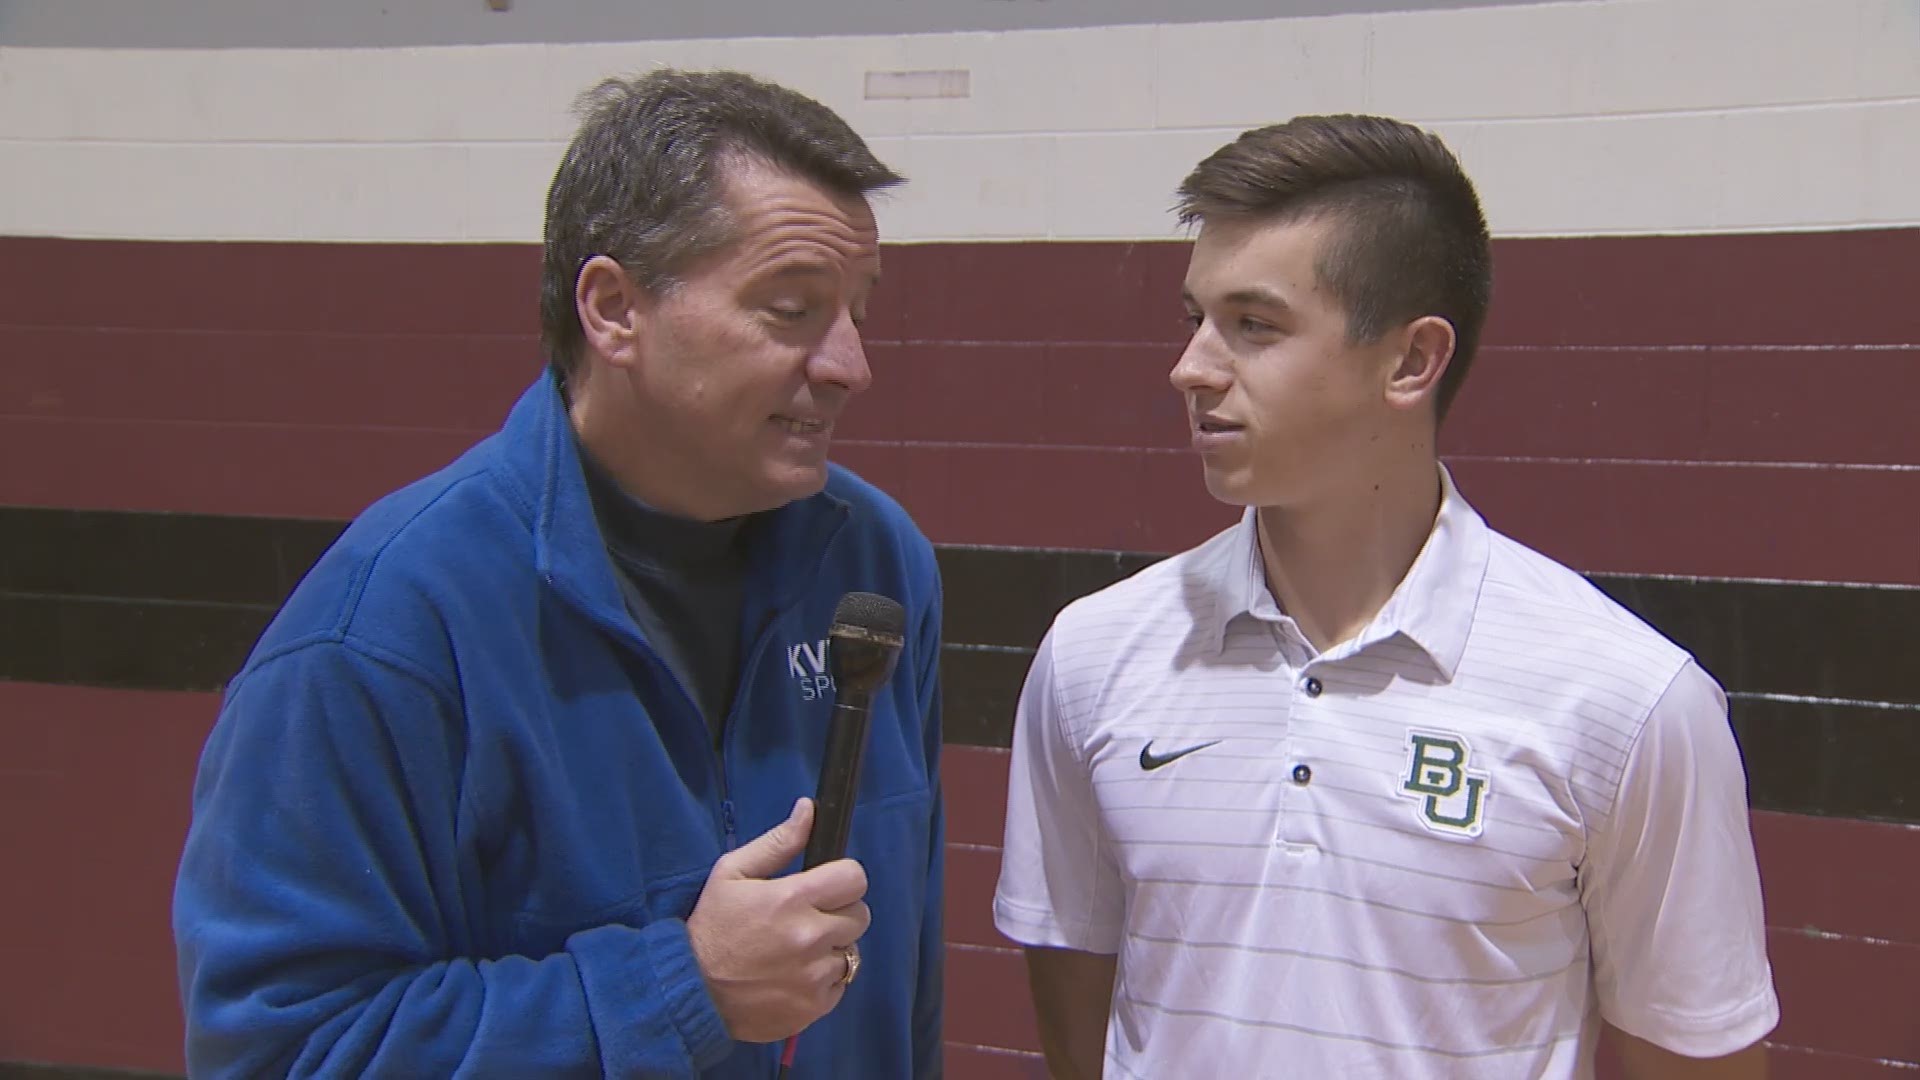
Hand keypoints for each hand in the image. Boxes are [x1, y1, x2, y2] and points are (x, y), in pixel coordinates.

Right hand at [686, 798, 870, 1042]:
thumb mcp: (733, 873)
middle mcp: (810, 937)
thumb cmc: (713, 927)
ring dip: (830, 948)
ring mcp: (814, 976)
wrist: (692, 991)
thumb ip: (778, 842)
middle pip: (860, 915)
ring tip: (795, 951)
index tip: (825, 885)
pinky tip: (794, 976)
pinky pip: (840, 984)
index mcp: (793, 899)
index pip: (855, 878)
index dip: (842, 879)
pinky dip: (823, 980)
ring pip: (850, 951)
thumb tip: (809, 809)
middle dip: (839, 913)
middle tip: (807, 919)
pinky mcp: (814, 1006)